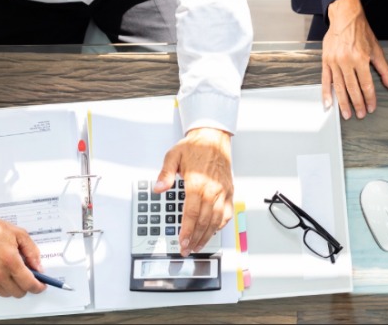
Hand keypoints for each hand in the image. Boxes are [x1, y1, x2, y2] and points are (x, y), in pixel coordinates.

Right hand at [0, 199, 45, 297]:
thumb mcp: (19, 234)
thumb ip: (32, 252)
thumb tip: (38, 267)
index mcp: (9, 261)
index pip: (28, 284)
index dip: (38, 287)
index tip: (41, 286)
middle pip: (18, 292)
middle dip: (26, 286)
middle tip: (27, 277)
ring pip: (5, 293)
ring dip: (12, 287)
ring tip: (11, 272)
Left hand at [155, 127, 233, 256]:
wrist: (214, 138)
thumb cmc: (195, 147)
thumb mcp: (173, 156)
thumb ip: (165, 174)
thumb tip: (159, 187)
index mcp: (198, 183)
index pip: (191, 214)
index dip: (186, 231)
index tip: (182, 243)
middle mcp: (212, 189)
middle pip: (204, 221)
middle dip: (195, 239)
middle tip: (187, 250)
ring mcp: (223, 191)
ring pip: (217, 220)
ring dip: (207, 235)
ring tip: (199, 245)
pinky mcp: (229, 191)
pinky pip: (227, 212)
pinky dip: (221, 224)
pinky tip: (213, 230)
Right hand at [322, 0, 387, 118]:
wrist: (345, 17)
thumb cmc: (360, 32)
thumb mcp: (376, 50)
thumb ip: (384, 70)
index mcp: (360, 58)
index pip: (366, 84)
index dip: (370, 98)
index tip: (371, 108)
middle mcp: (346, 61)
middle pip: (352, 88)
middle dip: (357, 104)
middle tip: (360, 115)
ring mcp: (334, 61)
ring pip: (339, 87)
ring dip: (343, 103)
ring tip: (347, 114)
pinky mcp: (325, 60)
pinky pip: (325, 80)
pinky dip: (326, 93)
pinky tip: (329, 103)